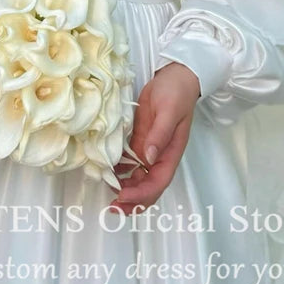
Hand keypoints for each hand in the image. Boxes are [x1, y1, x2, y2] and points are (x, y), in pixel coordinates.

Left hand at [111, 61, 199, 214]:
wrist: (176, 76)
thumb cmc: (176, 92)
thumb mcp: (169, 111)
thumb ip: (159, 135)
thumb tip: (148, 158)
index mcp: (171, 153)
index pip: (157, 182)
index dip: (141, 194)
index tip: (123, 197)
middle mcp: (159, 157)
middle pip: (148, 187)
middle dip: (132, 200)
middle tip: (113, 208)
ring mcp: (148, 150)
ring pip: (137, 178)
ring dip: (124, 189)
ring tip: (106, 193)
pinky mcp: (139, 140)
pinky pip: (128, 162)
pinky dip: (119, 171)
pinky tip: (106, 172)